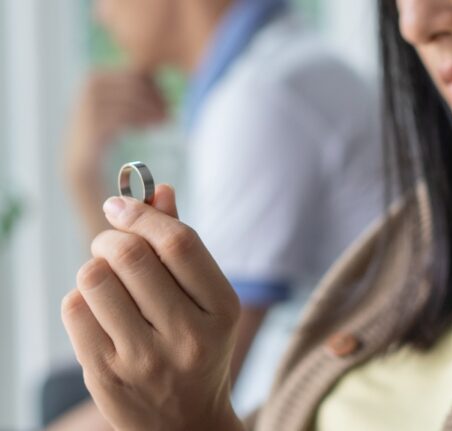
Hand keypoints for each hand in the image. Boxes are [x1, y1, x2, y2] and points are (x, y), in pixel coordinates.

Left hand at [61, 185, 243, 430]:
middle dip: (111, 237)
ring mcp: (146, 359)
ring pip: (95, 278)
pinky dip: (82, 299)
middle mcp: (189, 336)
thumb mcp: (206, 302)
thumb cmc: (196, 350)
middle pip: (131, 255)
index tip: (121, 203)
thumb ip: (184, 246)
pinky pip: (75, 309)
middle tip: (111, 244)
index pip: (179, 243)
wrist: (185, 424)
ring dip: (95, 266)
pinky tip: (100, 311)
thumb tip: (160, 190)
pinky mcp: (106, 374)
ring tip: (107, 279)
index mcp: (222, 311)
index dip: (143, 213)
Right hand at [64, 70, 166, 181]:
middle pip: (134, 87)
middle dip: (155, 100)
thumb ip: (133, 91)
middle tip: (169, 114)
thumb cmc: (105, 128)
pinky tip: (149, 129)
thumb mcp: (118, 105)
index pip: (133, 75)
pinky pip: (126, 117)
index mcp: (95, 76)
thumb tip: (158, 81)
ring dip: (152, 112)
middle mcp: (89, 86)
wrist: (81, 155)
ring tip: (164, 121)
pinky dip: (141, 122)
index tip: (167, 103)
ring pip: (132, 102)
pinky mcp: (94, 122)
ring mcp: (89, 103)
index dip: (154, 89)